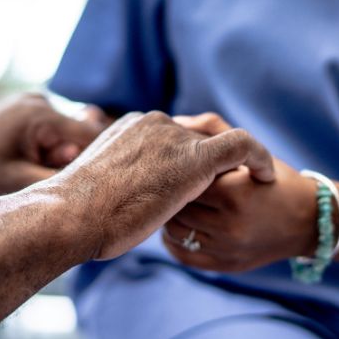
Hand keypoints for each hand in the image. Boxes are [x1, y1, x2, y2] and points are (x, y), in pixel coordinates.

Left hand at [0, 93, 102, 202]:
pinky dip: (50, 146)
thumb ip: (61, 177)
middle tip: (47, 174)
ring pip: (68, 132)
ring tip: (33, 166)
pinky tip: (29, 158)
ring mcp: (33, 100)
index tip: (106, 180)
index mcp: (40, 115)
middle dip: (73, 158)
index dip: (102, 158)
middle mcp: (40, 101)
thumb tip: (98, 179)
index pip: (92, 135)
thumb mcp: (21, 183)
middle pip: (81, 134)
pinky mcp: (28, 106)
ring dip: (60, 153)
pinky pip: (54, 128)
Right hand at [46, 112, 275, 259]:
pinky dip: (258, 157)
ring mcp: (174, 138)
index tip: (197, 182)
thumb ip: (118, 182)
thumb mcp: (97, 189)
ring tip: (252, 184)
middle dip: (214, 160)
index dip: (187, 157)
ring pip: (218, 143)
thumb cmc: (76, 214)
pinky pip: (241, 146)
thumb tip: (116, 199)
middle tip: (234, 184)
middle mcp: (155, 123)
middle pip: (197, 136)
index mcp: (132, 127)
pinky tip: (267, 177)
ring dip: (236, 164)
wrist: (71, 215)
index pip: (172, 136)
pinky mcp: (194, 158)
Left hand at [162, 113, 319, 272]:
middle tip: (169, 183)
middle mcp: (231, 225)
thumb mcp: (252, 151)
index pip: (185, 179)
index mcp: (236, 193)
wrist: (309, 221)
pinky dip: (174, 240)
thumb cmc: (276, 180)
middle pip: (177, 207)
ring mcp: (227, 250)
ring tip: (175, 204)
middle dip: (171, 193)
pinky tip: (181, 226)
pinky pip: (183, 254)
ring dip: (170, 216)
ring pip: (175, 232)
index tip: (176, 164)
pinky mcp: (225, 266)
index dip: (178, 170)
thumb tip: (176, 121)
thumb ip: (214, 131)